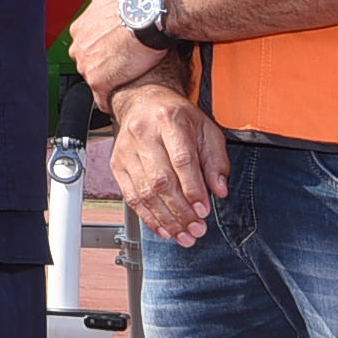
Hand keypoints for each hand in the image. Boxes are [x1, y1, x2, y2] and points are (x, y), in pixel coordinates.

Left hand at [67, 0, 169, 98]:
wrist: (150, 15)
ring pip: (94, 81)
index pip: (85, 46)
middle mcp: (79, 48)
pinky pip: (101, 99)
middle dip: (101, 67)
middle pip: (87, 64)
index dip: (99, 50)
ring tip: (124, 81)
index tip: (112, 51)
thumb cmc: (135, 1)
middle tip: (120, 66)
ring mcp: (87, 66)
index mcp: (80, 29)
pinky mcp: (99, 82)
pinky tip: (117, 101)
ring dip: (107, 83)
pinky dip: (109, 101)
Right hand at [107, 79, 229, 247]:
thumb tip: (219, 190)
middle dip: (181, 211)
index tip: (204, 210)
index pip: (182, 160)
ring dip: (166, 219)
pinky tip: (163, 229)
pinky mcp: (118, 164)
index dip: (193, 189)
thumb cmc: (177, 116)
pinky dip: (148, 217)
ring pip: (145, 192)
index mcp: (169, 120)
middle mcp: (144, 134)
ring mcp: (127, 150)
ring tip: (183, 235)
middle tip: (196, 230)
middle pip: (161, 180)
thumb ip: (216, 160)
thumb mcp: (206, 129)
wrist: (143, 102)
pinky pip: (131, 197)